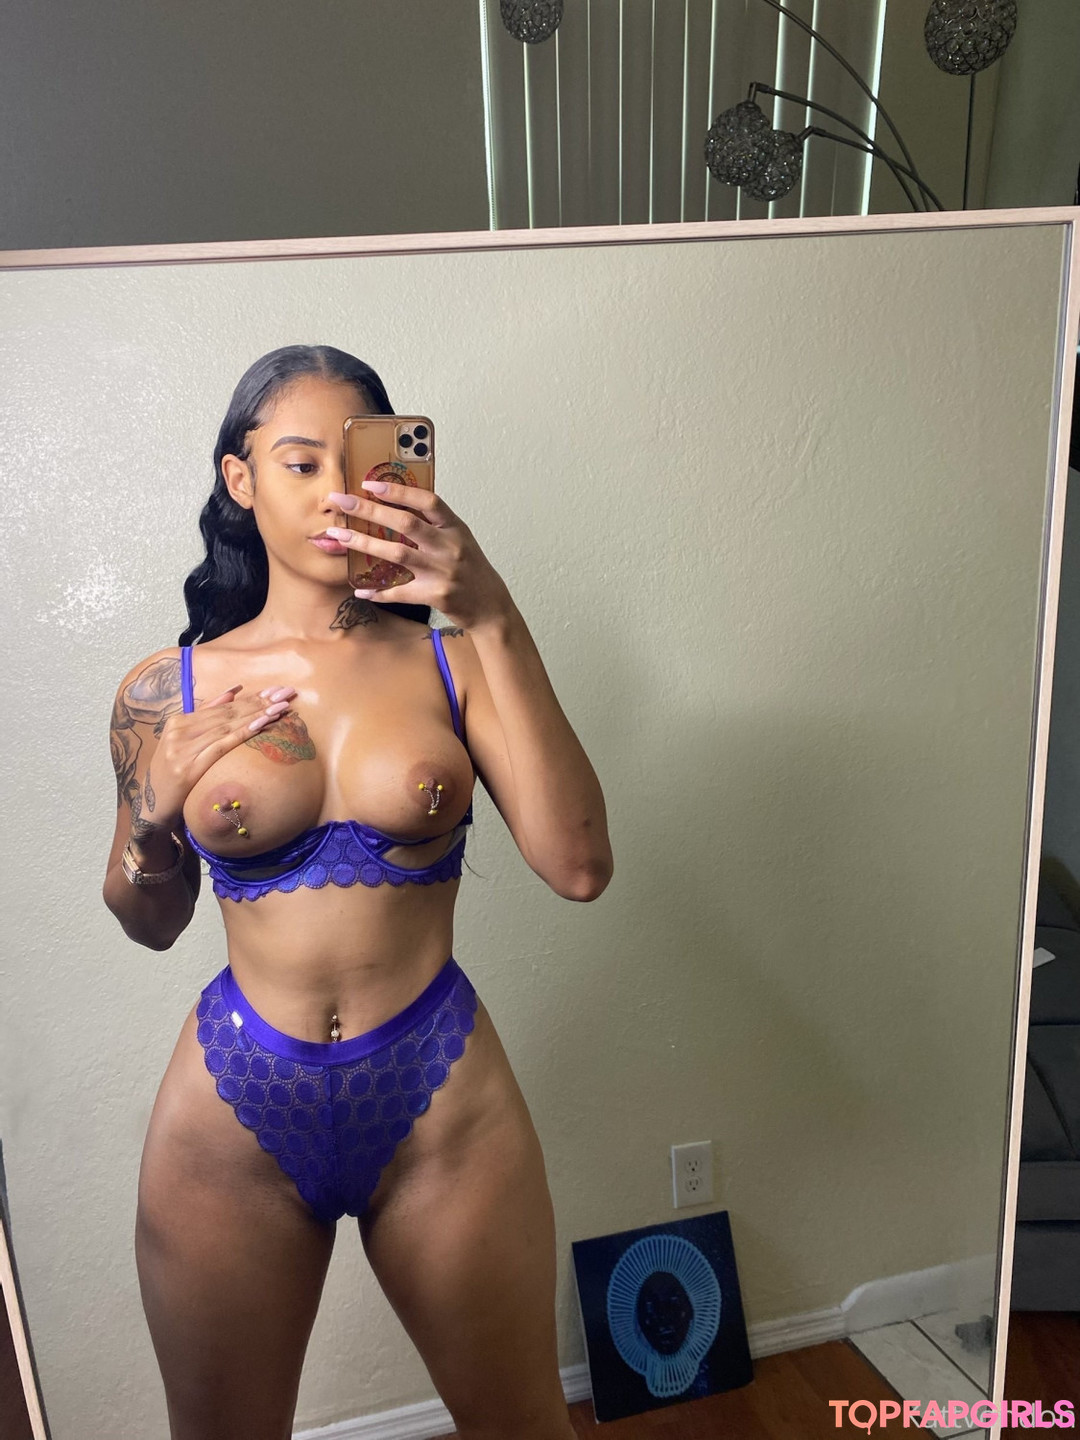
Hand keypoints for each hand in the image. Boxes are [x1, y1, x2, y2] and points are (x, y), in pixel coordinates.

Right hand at [145, 684, 296, 828]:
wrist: (153, 805)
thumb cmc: (173, 774)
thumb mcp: (185, 742)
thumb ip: (207, 716)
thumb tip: (233, 691)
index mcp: (178, 721)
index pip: (221, 707)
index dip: (250, 698)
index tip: (273, 692)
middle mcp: (179, 731)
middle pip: (226, 714)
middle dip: (258, 703)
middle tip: (284, 695)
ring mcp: (182, 748)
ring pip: (226, 727)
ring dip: (256, 716)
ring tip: (279, 708)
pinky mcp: (188, 767)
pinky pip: (221, 746)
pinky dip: (242, 733)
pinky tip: (260, 725)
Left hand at [324, 482, 510, 630]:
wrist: (490, 605)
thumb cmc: (471, 569)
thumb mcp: (459, 539)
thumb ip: (434, 524)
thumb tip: (397, 504)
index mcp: (455, 527)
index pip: (427, 501)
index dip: (399, 490)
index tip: (370, 483)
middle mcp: (449, 547)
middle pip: (405, 523)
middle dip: (369, 510)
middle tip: (341, 500)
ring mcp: (442, 571)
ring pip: (397, 554)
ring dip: (364, 543)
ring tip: (339, 535)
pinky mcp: (435, 595)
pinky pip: (400, 592)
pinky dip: (378, 591)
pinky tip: (360, 588)